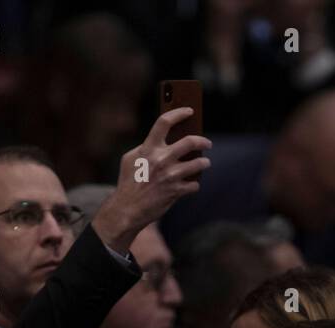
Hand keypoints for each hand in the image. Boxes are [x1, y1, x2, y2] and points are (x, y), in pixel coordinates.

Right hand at [92, 110, 211, 254]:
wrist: (127, 210)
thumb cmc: (128, 183)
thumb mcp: (130, 159)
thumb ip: (145, 147)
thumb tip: (163, 141)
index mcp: (149, 148)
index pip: (165, 122)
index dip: (179, 113)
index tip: (189, 111)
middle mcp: (161, 159)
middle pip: (191, 142)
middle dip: (203, 141)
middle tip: (207, 143)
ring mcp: (170, 176)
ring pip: (198, 164)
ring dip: (204, 163)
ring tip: (205, 163)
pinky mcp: (176, 191)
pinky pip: (194, 185)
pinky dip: (194, 184)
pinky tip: (191, 184)